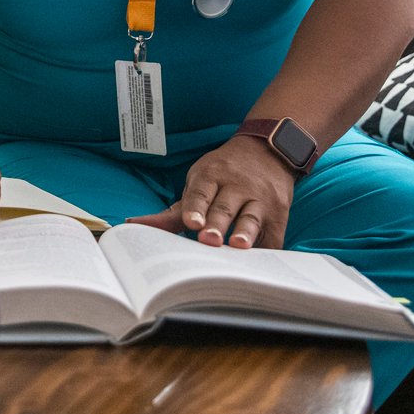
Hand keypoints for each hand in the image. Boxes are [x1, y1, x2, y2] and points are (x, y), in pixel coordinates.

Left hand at [135, 136, 294, 248]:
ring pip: (251, 218)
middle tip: (208, 239)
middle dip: (217, 224)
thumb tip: (135, 226)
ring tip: (239, 245)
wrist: (268, 150)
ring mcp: (260, 199)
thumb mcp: (199, 182)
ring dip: (244, 232)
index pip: (201, 192)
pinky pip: (273, 236)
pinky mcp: (279, 214)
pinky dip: (267, 248)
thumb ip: (174, 211)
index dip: (196, 208)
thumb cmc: (224, 174)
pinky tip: (260, 262)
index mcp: (212, 176)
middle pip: (225, 207)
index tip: (192, 223)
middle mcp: (237, 186)